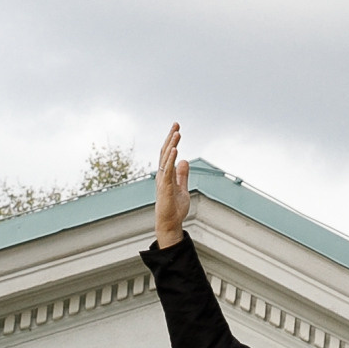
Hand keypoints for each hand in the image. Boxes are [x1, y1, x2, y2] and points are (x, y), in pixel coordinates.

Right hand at [156, 123, 190, 247]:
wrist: (170, 223)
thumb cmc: (174, 208)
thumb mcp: (182, 188)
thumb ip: (182, 175)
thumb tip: (185, 160)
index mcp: (166, 174)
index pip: (168, 154)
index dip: (172, 141)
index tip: (177, 128)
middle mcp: (162, 175)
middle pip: (165, 153)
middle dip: (170, 138)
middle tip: (176, 124)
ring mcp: (163, 181)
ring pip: (166, 159)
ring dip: (171, 145)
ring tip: (177, 133)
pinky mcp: (165, 188)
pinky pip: (167, 171)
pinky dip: (171, 159)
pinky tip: (175, 150)